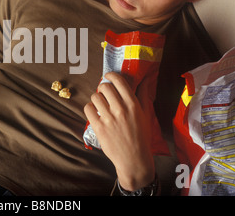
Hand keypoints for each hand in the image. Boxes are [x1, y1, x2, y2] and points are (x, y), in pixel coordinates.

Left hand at [84, 72, 154, 190]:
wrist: (134, 159)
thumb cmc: (141, 137)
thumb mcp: (146, 115)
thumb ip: (144, 95)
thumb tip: (145, 79)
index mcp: (133, 104)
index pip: (118, 81)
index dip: (111, 75)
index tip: (108, 76)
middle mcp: (120, 109)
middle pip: (104, 87)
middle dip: (103, 88)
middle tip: (104, 93)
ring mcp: (108, 118)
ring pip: (94, 97)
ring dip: (96, 98)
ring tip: (100, 104)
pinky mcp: (98, 127)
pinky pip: (88, 108)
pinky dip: (89, 108)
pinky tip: (95, 112)